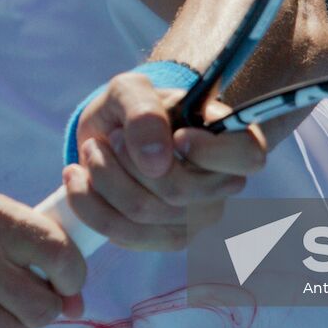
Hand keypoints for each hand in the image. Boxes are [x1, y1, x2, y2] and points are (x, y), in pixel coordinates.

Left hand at [62, 71, 267, 250]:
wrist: (114, 134)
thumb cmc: (134, 108)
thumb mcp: (131, 89)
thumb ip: (144, 111)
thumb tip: (158, 159)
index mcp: (233, 140)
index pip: (248, 157)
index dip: (211, 151)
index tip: (177, 133)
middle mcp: (223, 184)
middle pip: (179, 191)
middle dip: (128, 160)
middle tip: (111, 137)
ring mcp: (197, 217)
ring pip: (143, 213)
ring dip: (102, 178)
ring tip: (92, 151)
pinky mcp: (166, 238)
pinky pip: (124, 235)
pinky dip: (90, 204)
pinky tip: (79, 179)